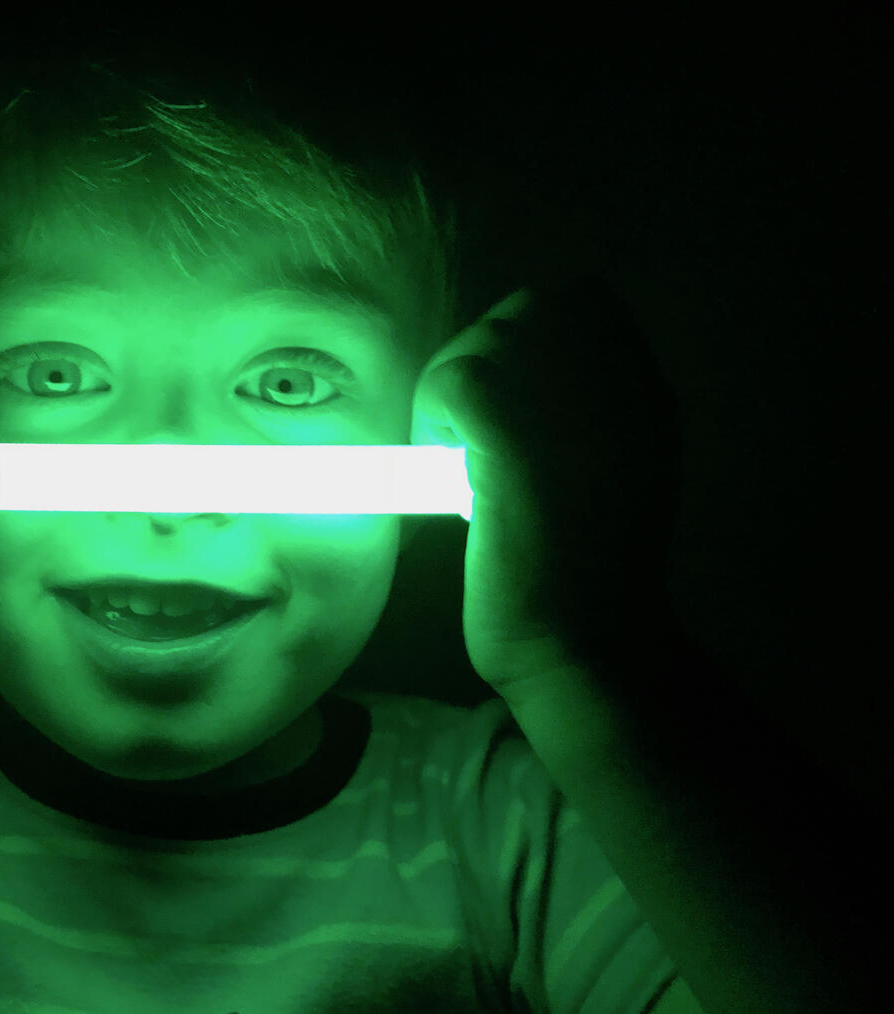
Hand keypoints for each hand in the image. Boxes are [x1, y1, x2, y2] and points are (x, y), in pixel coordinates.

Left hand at [410, 271, 682, 698]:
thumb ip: (566, 408)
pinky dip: (432, 423)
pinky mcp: (517, 442)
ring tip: (466, 466)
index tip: (503, 412)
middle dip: (483, 364)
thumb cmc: (572, 578)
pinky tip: (452, 478)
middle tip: (475, 440)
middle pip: (524, 311)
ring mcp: (576, 410)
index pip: (576, 300)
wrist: (583, 649)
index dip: (523, 341)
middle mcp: (623, 386)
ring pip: (480, 344)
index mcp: (644, 392)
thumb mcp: (594, 469)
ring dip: (454, 399)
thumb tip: (493, 368)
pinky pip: (449, 382)